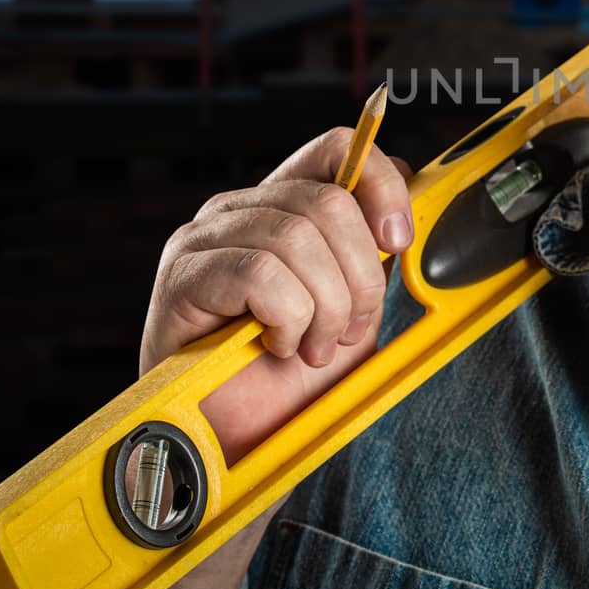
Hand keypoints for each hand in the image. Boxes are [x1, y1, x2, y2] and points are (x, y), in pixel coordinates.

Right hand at [143, 128, 413, 462]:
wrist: (238, 440)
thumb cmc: (291, 376)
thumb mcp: (352, 307)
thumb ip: (373, 255)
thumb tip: (407, 211)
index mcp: (282, 204)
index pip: (336, 148)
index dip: (380, 182)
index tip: (400, 240)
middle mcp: (239, 208)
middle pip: (327, 201)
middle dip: (359, 274)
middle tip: (351, 328)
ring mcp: (204, 238)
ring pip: (296, 238)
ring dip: (324, 307)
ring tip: (313, 346)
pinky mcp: (182, 276)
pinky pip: (260, 274)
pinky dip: (287, 318)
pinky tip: (278, 347)